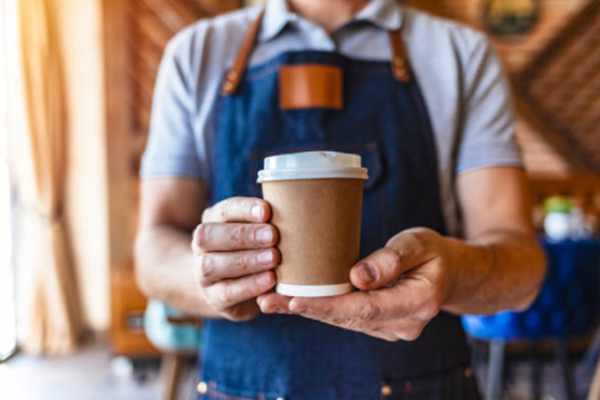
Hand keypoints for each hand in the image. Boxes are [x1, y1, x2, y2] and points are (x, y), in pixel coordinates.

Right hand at [192, 197, 279, 320]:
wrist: (234, 287)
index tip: (267, 211)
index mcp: (212, 221)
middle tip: (273, 235)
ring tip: (273, 257)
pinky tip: (269, 280)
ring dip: (246, 260)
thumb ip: (268, 222)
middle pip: (211, 236)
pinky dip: (249, 285)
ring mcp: (202, 274)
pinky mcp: (214, 299)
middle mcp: (201, 246)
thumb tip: (294, 207)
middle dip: (244, 235)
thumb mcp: (258, 232)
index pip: (223, 210)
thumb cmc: (255, 250)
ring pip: (213, 265)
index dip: (244, 209)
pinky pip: (227, 293)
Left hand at [258, 228, 457, 340]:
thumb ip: (391, 259)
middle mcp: (405, 324)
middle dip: (305, 310)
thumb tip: (356, 277)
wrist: (452, 274)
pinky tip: (294, 302)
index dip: (328, 305)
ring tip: (269, 301)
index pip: (365, 307)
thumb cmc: (435, 252)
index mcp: (418, 302)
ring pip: (343, 321)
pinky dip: (322, 310)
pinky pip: (348, 319)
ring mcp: (393, 329)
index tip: (294, 301)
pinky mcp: (382, 326)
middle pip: (347, 318)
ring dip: (308, 311)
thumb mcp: (419, 243)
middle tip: (266, 301)